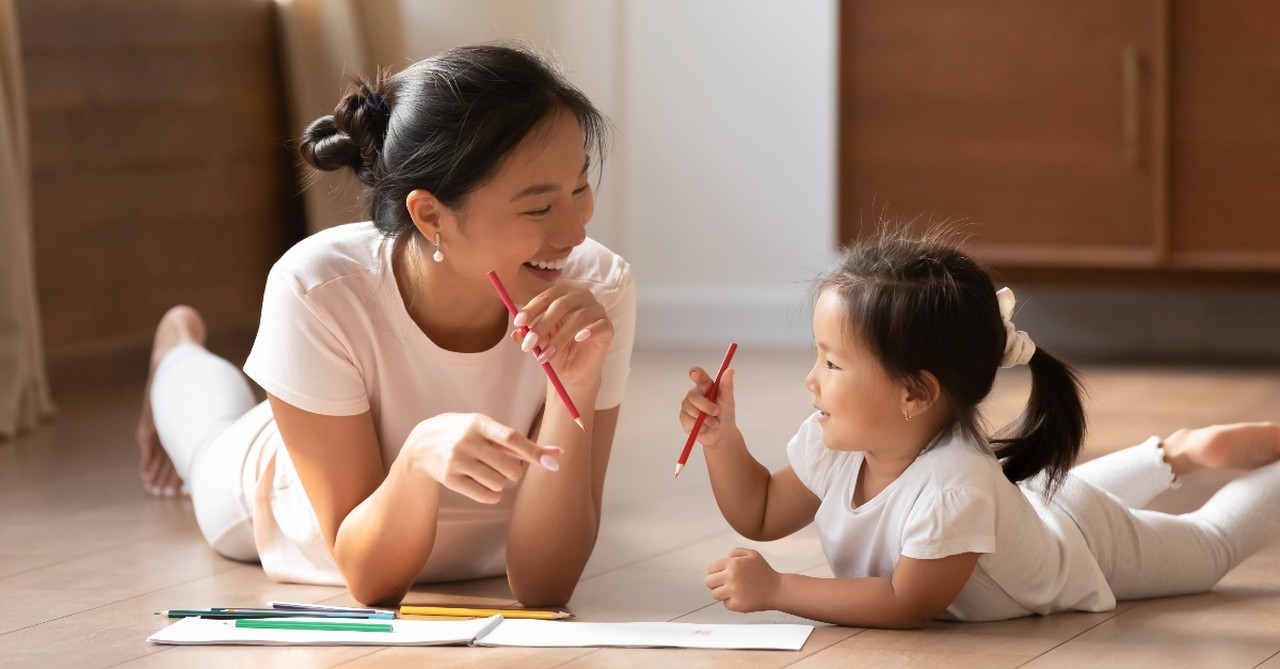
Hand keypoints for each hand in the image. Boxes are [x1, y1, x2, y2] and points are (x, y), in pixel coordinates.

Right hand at [403, 413, 562, 503]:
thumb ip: (520, 442)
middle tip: (504, 466)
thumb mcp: (487, 429)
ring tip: (489, 473)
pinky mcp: (450, 479)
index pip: (511, 438)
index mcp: (479, 423)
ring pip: (499, 484)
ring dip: (501, 483)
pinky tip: (486, 486)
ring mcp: (456, 460)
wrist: (422, 444)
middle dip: (514, 472)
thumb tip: (558, 453)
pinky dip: (493, 495)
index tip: (553, 462)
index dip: (534, 451)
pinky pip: (485, 496)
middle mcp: (467, 441)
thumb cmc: (466, 434)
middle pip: (510, 468)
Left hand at [511, 283, 612, 388]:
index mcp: (563, 294)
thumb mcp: (538, 342)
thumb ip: (528, 334)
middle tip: (529, 344)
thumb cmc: (555, 349)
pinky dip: (588, 331)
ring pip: (579, 317)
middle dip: (542, 324)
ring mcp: (597, 310)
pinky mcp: (607, 327)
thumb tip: (516, 333)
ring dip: (559, 337)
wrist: (571, 372)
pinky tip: (577, 339)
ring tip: (546, 355)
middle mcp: (582, 297)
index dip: (532, 308)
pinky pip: (599, 325)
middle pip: (562, 304)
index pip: (547, 296)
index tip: (518, 323)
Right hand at [678, 366, 736, 448]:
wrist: (722, 434)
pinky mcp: (684, 418)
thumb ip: (727, 385)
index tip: (695, 374)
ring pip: (691, 410)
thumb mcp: (728, 399)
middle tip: (717, 412)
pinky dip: (700, 426)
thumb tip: (730, 370)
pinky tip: (704, 427)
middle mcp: (694, 394)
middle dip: (706, 406)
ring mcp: (687, 406)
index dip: (695, 374)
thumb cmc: (725, 414)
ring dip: (706, 419)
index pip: (697, 375)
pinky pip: (688, 421)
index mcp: (704, 386)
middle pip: (693, 396)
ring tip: (713, 422)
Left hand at [705, 547, 780, 612]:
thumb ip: (736, 552)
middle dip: (714, 583)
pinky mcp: (737, 604)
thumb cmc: (764, 572)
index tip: (718, 575)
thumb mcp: (752, 554)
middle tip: (723, 584)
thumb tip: (725, 557)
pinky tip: (740, 597)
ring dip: (721, 593)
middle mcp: (731, 577)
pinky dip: (730, 602)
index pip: (710, 568)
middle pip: (709, 582)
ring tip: (731, 591)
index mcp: (733, 563)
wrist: (777, 589)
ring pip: (715, 594)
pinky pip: (725, 604)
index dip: (713, 572)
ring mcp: (733, 592)